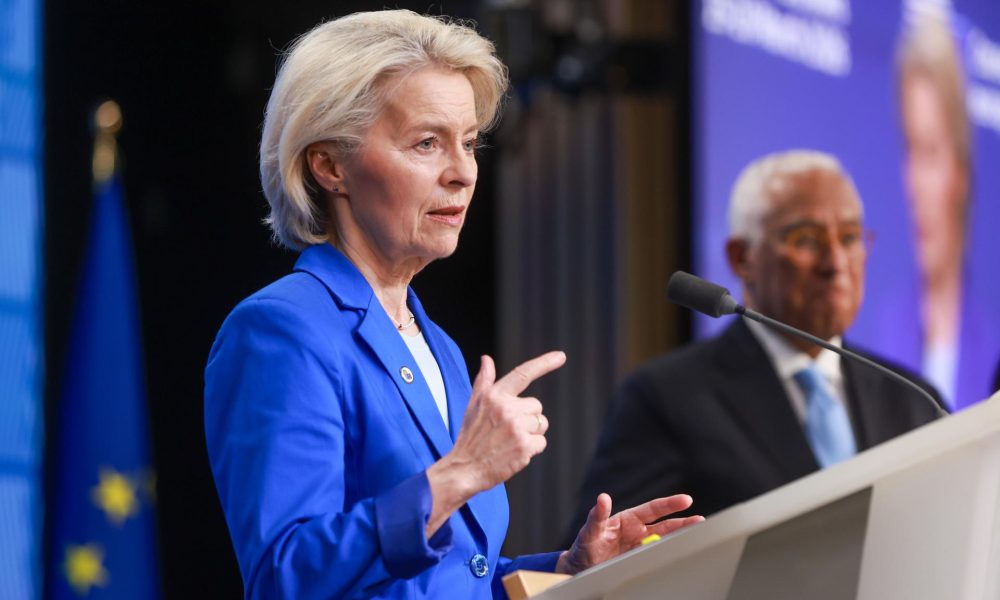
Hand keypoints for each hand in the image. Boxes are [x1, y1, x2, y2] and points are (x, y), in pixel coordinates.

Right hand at [425, 351, 565, 535]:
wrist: (464, 469)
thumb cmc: (470, 437)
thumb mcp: (473, 405)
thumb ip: (483, 381)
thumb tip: (486, 359)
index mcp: (494, 395)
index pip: (523, 374)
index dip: (544, 363)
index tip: (561, 356)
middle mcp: (507, 408)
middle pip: (536, 407)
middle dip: (527, 418)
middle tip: (507, 431)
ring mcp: (516, 428)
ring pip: (541, 425)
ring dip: (531, 434)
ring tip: (509, 442)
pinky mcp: (524, 446)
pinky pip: (541, 442)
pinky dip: (532, 449)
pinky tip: (514, 453)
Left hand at [556, 493, 703, 574]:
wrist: (581, 569)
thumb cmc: (584, 547)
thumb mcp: (589, 531)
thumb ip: (597, 516)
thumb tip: (603, 498)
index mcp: (628, 520)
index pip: (653, 509)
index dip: (670, 504)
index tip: (686, 500)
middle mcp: (638, 532)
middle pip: (665, 525)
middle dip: (683, 523)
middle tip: (700, 521)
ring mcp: (641, 547)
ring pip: (665, 541)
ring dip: (679, 539)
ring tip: (696, 536)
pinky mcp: (640, 561)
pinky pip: (657, 557)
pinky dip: (669, 555)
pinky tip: (679, 555)